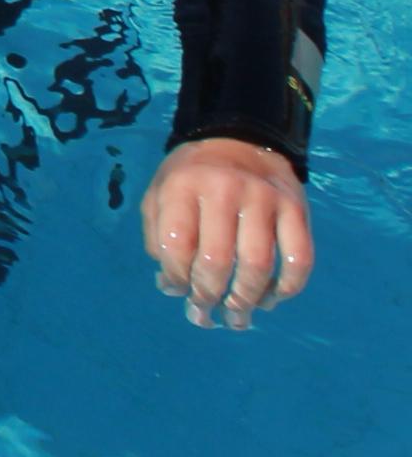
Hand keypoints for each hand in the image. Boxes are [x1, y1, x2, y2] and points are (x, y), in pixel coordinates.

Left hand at [145, 138, 314, 327]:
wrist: (240, 138)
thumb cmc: (193, 176)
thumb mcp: (160, 193)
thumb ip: (158, 236)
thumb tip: (171, 287)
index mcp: (183, 186)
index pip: (177, 245)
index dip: (176, 279)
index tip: (179, 294)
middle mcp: (224, 189)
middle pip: (217, 260)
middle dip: (209, 297)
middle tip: (206, 316)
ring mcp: (264, 198)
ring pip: (258, 264)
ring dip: (247, 300)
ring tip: (238, 318)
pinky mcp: (297, 208)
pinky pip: (299, 258)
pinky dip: (287, 287)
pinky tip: (271, 300)